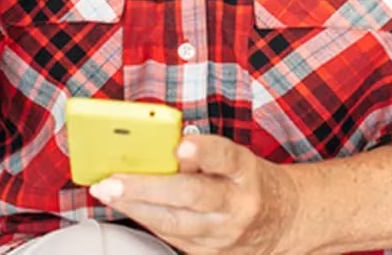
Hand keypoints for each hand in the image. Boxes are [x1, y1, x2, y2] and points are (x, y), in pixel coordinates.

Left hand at [89, 135, 302, 254]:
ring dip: (135, 207)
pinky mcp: (209, 254)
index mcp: (245, 172)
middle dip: (146, 188)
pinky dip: (147, 220)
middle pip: (191, 196)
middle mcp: (237, 205)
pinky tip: (128, 208)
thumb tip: (160, 148)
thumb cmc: (249, 182)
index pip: (225, 157)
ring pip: (174, 223)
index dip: (202, 151)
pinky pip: (171, 237)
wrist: (283, 220)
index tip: (179, 146)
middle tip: (114, 180)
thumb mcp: (236, 159)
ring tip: (108, 193)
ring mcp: (223, 235)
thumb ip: (202, 154)